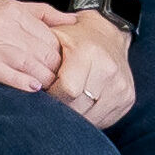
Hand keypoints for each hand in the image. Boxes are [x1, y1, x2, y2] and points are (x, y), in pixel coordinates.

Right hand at [0, 0, 69, 91]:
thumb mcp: (3, 2)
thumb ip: (38, 12)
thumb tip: (73, 20)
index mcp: (12, 11)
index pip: (50, 37)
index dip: (63, 55)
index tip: (66, 69)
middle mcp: (3, 25)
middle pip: (43, 51)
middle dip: (56, 70)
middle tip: (63, 85)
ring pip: (27, 63)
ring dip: (43, 80)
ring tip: (51, 92)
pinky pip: (1, 71)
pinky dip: (19, 81)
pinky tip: (31, 89)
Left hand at [48, 5, 136, 130]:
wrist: (109, 35)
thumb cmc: (74, 39)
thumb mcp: (53, 37)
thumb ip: (38, 57)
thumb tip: (25, 85)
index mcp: (89, 53)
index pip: (67, 91)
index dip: (51, 95)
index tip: (44, 91)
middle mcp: (109, 69)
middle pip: (78, 107)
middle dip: (61, 108)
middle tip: (53, 100)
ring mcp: (122, 86)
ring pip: (90, 118)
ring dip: (75, 116)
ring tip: (67, 102)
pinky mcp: (128, 98)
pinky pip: (103, 120)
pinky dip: (89, 117)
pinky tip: (83, 105)